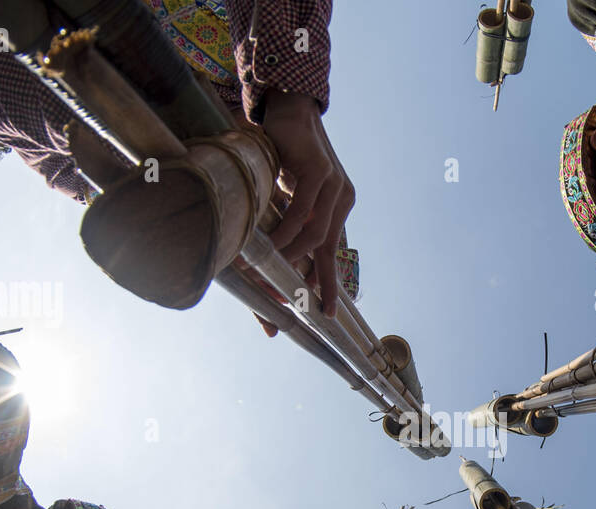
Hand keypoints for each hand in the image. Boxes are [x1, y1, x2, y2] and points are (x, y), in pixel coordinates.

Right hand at [261, 90, 354, 316]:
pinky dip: (288, 232)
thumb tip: (255, 263)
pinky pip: (305, 211)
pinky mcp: (320, 172)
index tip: (322, 312)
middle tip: (294, 305)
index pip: (331, 255)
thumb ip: (277, 230)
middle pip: (328, 253)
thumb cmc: (280, 155)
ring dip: (291, 259)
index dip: (327, 284)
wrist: (287, 108)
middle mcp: (341, 201)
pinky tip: (274, 247)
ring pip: (316, 236)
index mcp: (336, 210)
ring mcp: (335, 186)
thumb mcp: (281, 197)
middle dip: (313, 282)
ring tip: (269, 275)